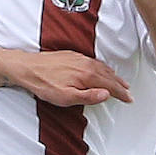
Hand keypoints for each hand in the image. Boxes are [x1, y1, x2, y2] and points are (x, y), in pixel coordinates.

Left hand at [6, 49, 131, 106]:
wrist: (27, 68)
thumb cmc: (43, 84)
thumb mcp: (65, 97)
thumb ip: (88, 96)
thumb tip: (106, 94)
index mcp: (87, 75)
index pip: (110, 85)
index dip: (120, 93)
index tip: (128, 99)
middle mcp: (85, 64)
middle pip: (108, 75)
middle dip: (120, 84)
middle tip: (128, 92)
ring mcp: (79, 58)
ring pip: (102, 67)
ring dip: (113, 75)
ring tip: (119, 82)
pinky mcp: (72, 56)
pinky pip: (94, 62)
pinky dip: (102, 67)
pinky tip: (100, 70)